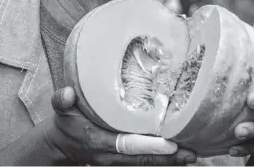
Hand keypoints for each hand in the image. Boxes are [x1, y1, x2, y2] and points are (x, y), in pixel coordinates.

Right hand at [48, 86, 197, 165]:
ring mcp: (117, 162)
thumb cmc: (66, 124)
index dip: (150, 147)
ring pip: (146, 166)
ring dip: (169, 163)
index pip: (128, 146)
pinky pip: (144, 165)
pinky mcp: (122, 162)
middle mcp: (111, 156)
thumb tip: (67, 93)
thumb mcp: (61, 110)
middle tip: (192, 153)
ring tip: (192, 156)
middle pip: (144, 161)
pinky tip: (179, 157)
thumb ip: (61, 101)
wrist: (61, 147)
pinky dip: (162, 162)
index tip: (171, 145)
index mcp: (99, 141)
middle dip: (169, 159)